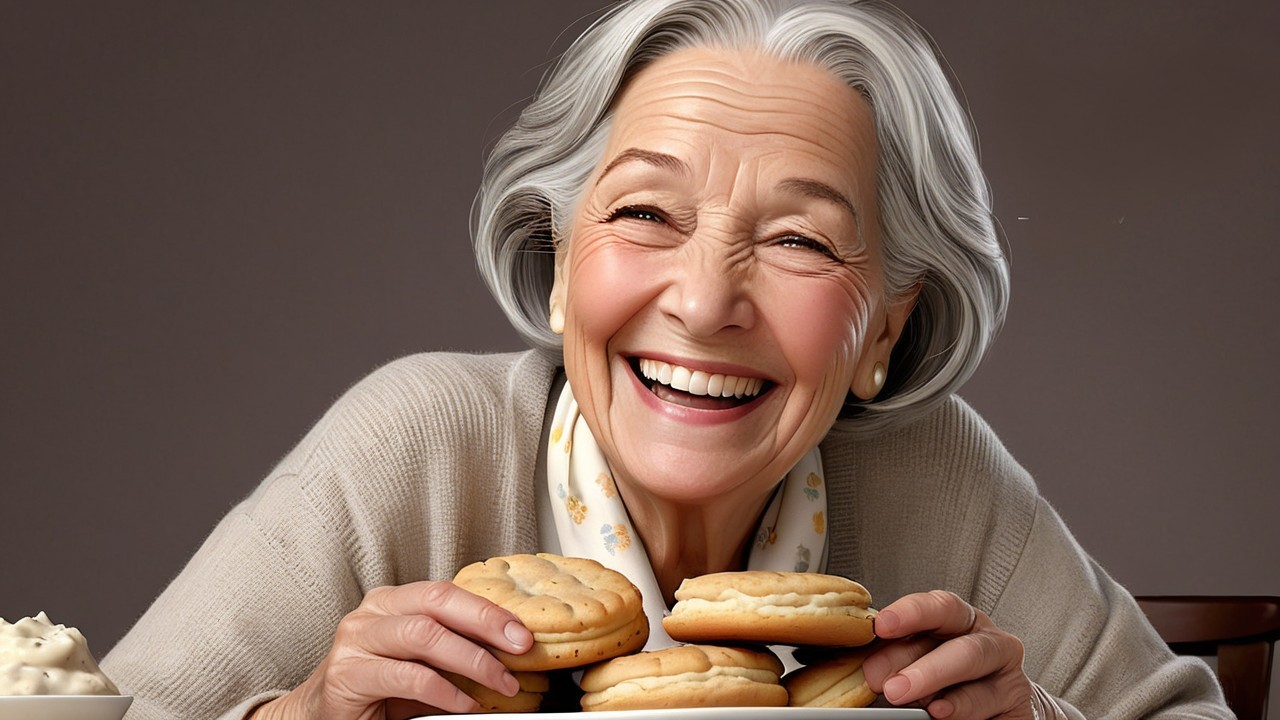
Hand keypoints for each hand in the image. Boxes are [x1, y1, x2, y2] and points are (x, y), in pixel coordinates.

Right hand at [251, 581, 532, 719]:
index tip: (524, 631)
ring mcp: (355, 640)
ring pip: (422, 634)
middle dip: (486, 623)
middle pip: (437, 602)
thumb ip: (454, 653)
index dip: (489, 610)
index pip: (447, 592)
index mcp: (393, 601)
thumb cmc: (377, 689)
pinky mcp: (346, 675)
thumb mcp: (420, 664)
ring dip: (470, 659)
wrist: (318, 716)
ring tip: (500, 681)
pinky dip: (443, 691)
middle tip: (520, 648)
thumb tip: (510, 654)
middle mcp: (372, 612)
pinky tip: (464, 703)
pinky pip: (406, 675)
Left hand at [864, 590, 1043, 719]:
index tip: (881, 625)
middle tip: (878, 677)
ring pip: (973, 667)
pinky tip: (938, 711)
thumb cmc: (951, 681)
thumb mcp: (920, 662)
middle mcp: (987, 641)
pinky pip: (988, 701)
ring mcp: (1006, 672)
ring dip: (933, 679)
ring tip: (900, 693)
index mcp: (960, 621)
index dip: (910, 613)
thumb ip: (897, 658)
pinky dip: (959, 707)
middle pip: (957, 641)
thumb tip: (859, 663)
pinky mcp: (1017, 702)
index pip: (939, 607)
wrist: (997, 713)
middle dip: (915, 659)